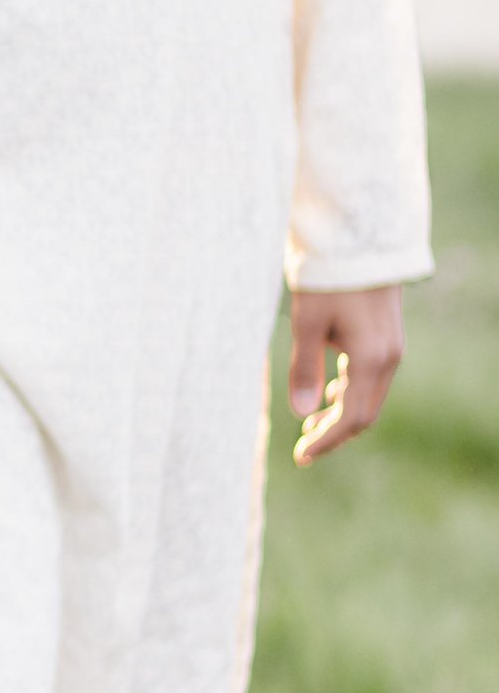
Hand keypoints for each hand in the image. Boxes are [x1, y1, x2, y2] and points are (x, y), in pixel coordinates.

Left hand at [288, 282, 403, 463]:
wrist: (358, 236)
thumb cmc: (327, 277)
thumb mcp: (307, 322)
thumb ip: (304, 369)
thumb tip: (301, 413)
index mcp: (371, 359)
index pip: (351, 418)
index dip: (327, 441)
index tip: (301, 456)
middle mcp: (388, 357)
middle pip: (365, 411)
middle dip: (335, 432)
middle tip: (303, 446)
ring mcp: (391, 345)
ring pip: (369, 394)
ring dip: (342, 411)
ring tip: (312, 423)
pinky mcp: (387, 334)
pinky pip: (372, 375)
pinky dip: (351, 390)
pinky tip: (330, 390)